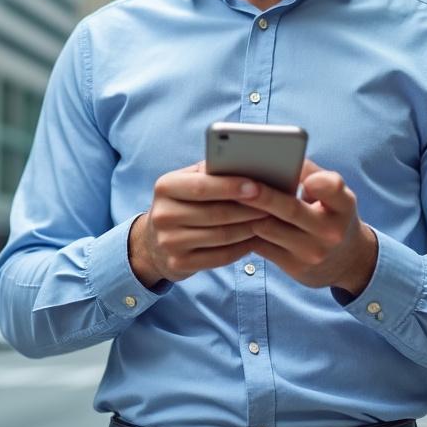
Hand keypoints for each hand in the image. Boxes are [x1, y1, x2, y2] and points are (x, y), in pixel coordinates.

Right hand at [129, 162, 271, 287]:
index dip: (231, 187)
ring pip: (221, 236)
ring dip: (250, 229)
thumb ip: (210, 172)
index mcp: (165, 187)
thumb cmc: (183, 203)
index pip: (202, 187)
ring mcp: (168, 242)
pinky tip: (255, 239)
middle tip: (273, 205)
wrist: (153, 242)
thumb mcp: (187, 181)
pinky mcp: (178, 264)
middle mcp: (162, 215)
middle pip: (215, 213)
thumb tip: (247, 162)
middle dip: (249, 210)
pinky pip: (220, 257)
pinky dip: (241, 248)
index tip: (258, 186)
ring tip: (269, 220)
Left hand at [241, 159, 377, 295]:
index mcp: (344, 206)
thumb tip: (278, 157)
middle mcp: (331, 231)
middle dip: (262, 194)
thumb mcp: (336, 195)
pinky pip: (261, 246)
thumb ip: (312, 175)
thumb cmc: (332, 216)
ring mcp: (312, 252)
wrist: (347, 261)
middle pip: (290, 209)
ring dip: (247, 212)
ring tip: (229, 196)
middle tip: (238, 181)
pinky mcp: (294, 267)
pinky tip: (233, 218)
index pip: (333, 188)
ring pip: (268, 228)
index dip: (316, 180)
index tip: (297, 171)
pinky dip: (245, 230)